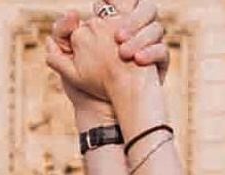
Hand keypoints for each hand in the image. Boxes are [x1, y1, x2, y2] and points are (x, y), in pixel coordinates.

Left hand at [47, 4, 165, 113]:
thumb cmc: (85, 86)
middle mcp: (134, 34)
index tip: (106, 8)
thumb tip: (73, 12)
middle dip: (132, 20)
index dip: (116, 4)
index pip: (120, 4)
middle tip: (117, 37)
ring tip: (125, 53)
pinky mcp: (159, 64)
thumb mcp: (67, 59)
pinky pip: (163, 51)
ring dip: (141, 37)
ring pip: (156, 28)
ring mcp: (149, 48)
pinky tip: (138, 60)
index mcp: (113, 28)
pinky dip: (152, 54)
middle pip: (145, 9)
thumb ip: (62, 33)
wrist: (104, 114)